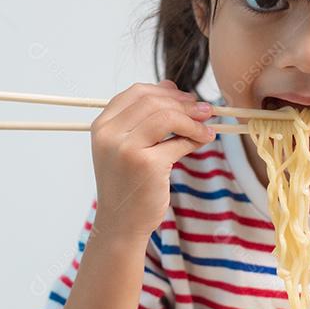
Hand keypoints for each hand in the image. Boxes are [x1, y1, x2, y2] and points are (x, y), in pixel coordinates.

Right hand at [89, 79, 213, 240]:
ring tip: (206, 128)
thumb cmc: (127, 183)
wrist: (121, 223)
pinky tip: (203, 142)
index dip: (166, 91)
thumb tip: (170, 85)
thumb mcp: (127, 145)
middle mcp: (110, 134)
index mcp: (102, 125)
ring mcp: (126, 149)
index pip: (137, 92)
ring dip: (193, 121)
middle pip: (154, 101)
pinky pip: (178, 142)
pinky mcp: (147, 164)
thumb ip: (145, 115)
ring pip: (168, 117)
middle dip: (184, 104)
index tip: (186, 99)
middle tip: (204, 111)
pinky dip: (195, 139)